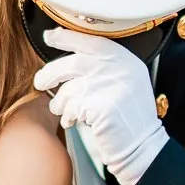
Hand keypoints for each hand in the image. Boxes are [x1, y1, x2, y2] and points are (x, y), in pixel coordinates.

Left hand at [33, 30, 168, 184]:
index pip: (92, 41)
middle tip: (40, 82)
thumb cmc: (130, 118)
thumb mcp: (125, 83)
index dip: (67, 37)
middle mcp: (121, 70)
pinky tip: (73, 122)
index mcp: (126, 60)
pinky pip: (72, 108)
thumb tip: (68, 55)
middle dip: (51, 73)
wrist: (143, 148)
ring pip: (69, 89)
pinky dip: (68, 116)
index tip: (50, 36)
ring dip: (60, 102)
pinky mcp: (102, 108)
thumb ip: (105, 67)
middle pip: (73, 63)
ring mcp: (112, 88)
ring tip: (63, 111)